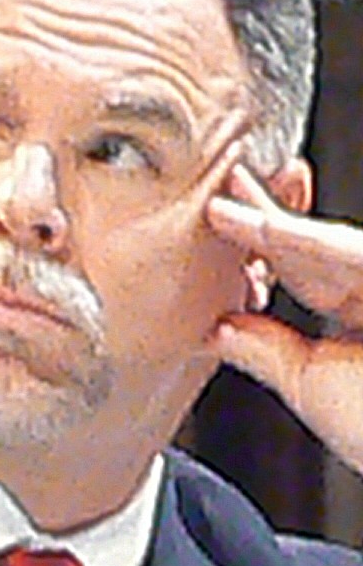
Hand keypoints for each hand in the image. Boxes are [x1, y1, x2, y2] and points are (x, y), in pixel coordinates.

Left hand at [207, 166, 362, 471]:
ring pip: (336, 247)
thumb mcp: (310, 384)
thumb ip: (266, 351)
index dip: (259, 242)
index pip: (306, 270)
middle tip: (222, 181)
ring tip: (228, 206)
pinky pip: (356, 259)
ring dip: (281, 225)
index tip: (217, 217)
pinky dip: (312, 245)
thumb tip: (218, 326)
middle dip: (269, 214)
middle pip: (321, 247)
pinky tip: (269, 230)